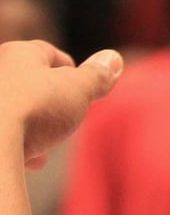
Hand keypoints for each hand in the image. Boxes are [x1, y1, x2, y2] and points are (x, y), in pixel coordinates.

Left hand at [0, 41, 121, 169]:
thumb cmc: (33, 111)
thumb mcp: (79, 90)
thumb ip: (97, 75)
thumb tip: (112, 58)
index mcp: (17, 53)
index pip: (48, 53)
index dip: (71, 70)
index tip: (84, 88)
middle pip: (28, 84)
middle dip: (49, 104)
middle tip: (67, 121)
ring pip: (10, 111)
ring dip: (31, 127)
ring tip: (45, 148)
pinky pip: (0, 135)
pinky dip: (11, 144)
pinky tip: (26, 161)